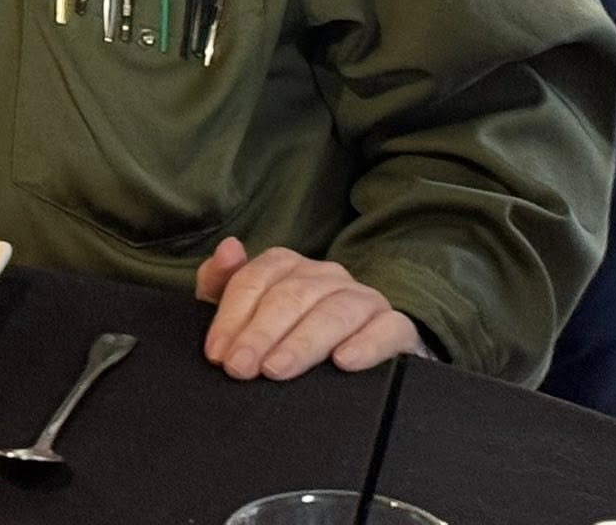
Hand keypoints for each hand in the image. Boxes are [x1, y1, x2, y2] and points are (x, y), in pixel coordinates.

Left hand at [195, 238, 429, 380]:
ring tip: (277, 369)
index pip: (256, 280)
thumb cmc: (291, 334)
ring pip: (334, 312)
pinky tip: (344, 361)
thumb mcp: (249, 313)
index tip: (218, 354)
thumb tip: (228, 246)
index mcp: (288, 267)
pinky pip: (388, 328)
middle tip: (240, 368)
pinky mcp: (397, 326)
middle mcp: (326, 276)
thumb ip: (224, 283)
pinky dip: (367, 344)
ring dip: (303, 342)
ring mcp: (363, 299)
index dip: (232, 316)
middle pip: (290, 296)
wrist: (362, 356)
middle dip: (260, 334)